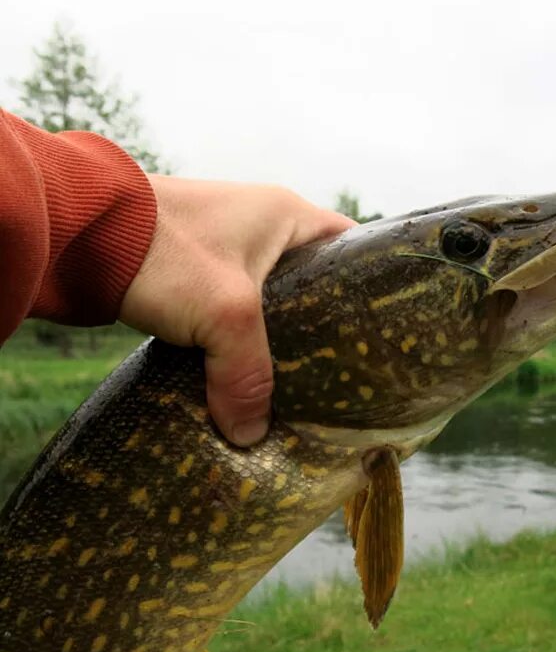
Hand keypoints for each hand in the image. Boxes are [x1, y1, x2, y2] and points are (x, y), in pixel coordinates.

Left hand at [120, 175, 355, 445]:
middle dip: (322, 328)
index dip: (370, 288)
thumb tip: (251, 435)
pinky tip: (242, 376)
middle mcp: (263, 227)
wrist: (79, 231)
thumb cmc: (164, 249)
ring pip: (270, 302)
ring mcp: (227, 249)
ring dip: (275, 339)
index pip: (352, 248)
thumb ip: (247, 375)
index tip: (381, 333)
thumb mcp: (224, 313)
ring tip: (295, 384)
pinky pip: (232, 312)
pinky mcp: (194, 274)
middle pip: (313, 283)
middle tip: (339, 373)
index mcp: (289, 216)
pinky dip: (238, 341)